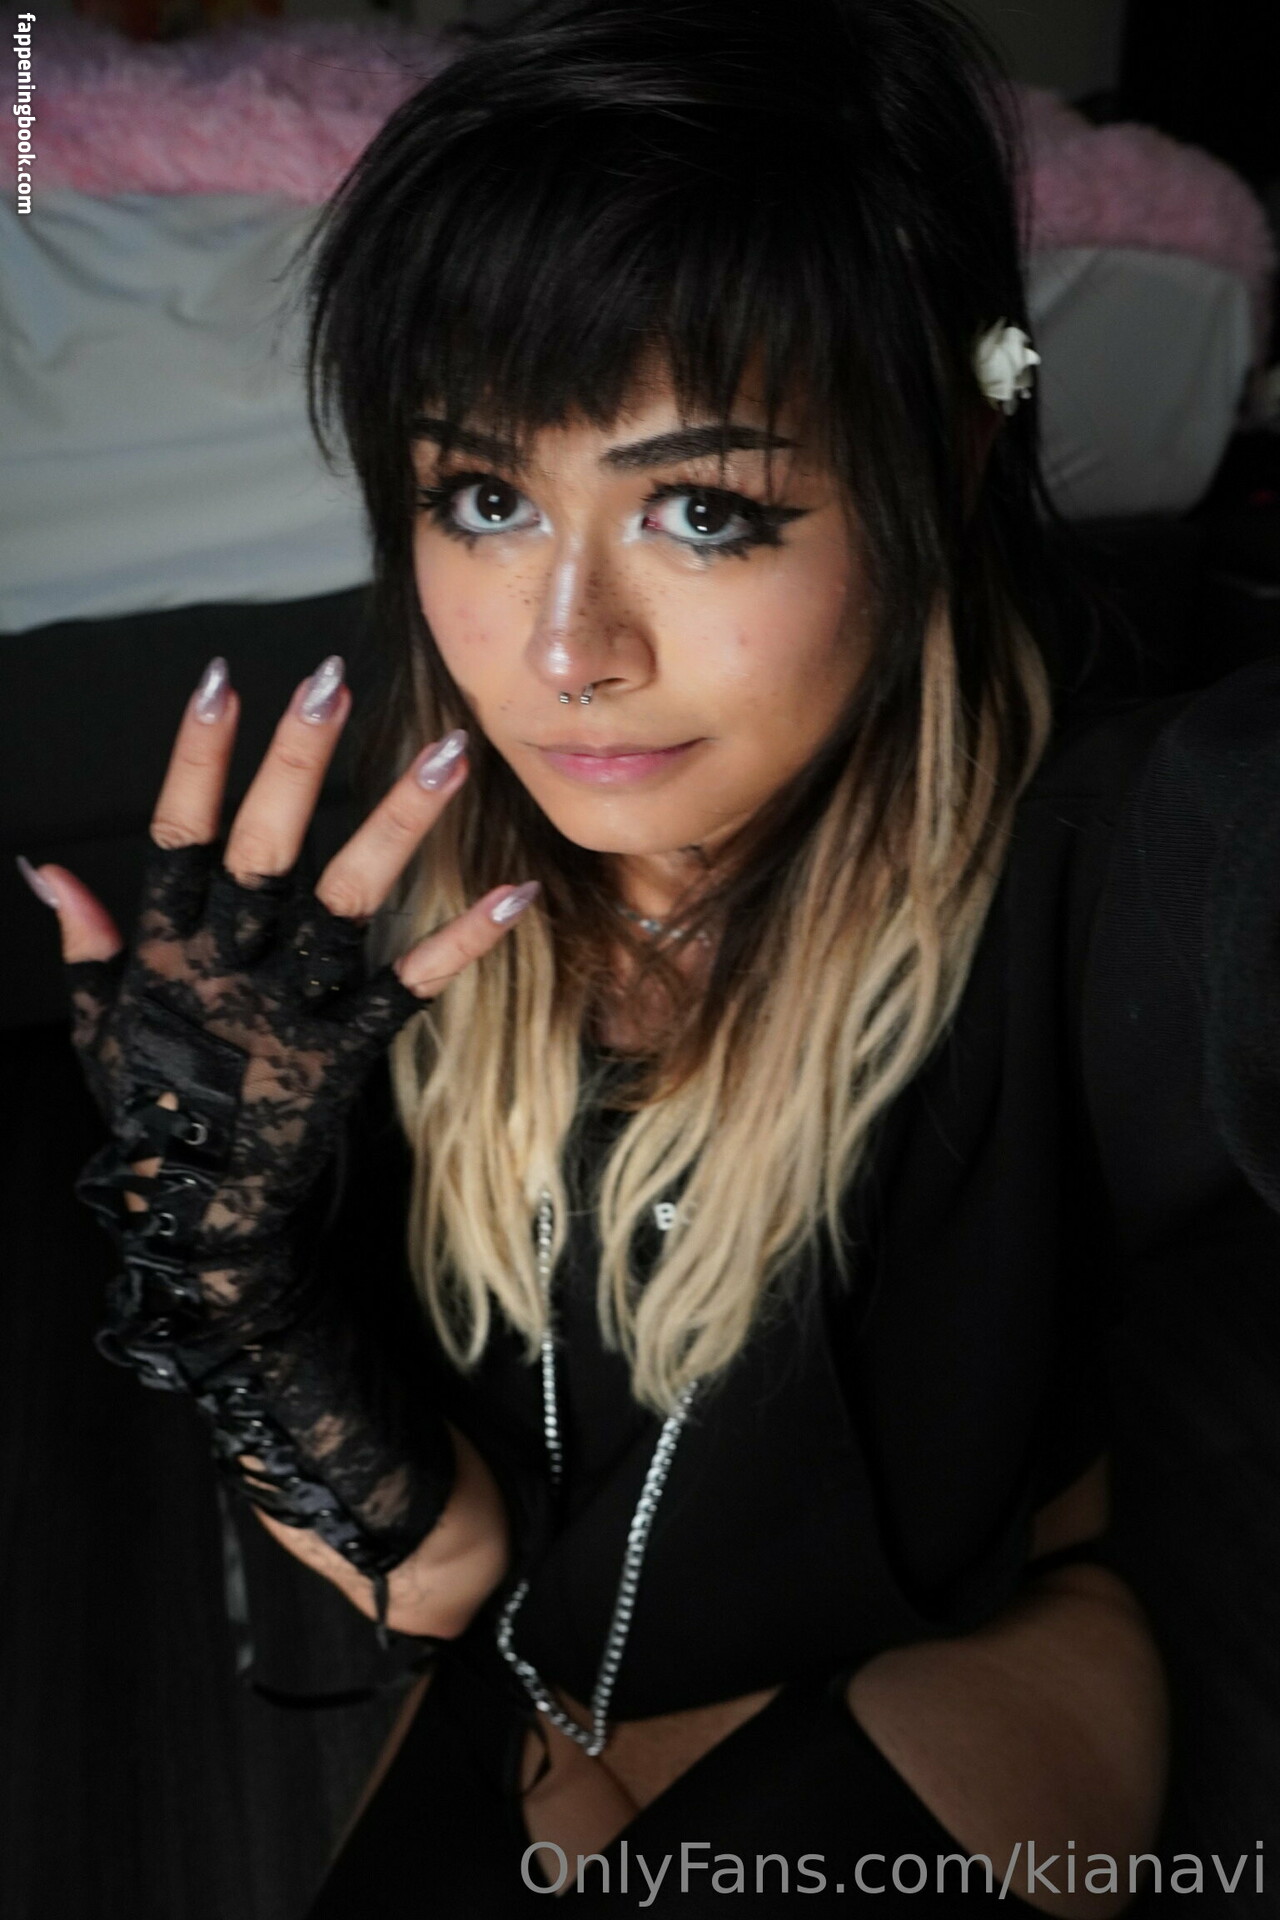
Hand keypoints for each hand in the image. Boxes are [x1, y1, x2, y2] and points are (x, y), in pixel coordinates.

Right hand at [21, 653, 538, 1323]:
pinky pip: (410, 988)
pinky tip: (516, 894)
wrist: (200, 1213)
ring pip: (347, 902)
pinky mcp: (345, 1052)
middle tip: (333, 683)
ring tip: (451, 753)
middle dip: (296, 763)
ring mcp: (290, 1009)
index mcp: (165, 950)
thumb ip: (85, 942)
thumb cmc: (153, 1107)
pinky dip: (462, 942)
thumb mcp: (99, 1024)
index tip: (224, 680)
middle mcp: (227, 967)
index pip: (179, 833)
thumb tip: (47, 868)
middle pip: (262, 851)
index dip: (198, 758)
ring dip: (399, 823)